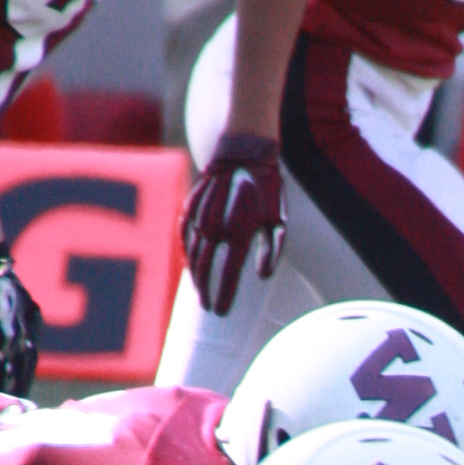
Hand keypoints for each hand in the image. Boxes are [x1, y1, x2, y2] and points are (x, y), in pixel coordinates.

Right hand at [181, 132, 284, 315]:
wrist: (244, 151)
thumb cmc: (267, 188)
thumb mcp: (279, 220)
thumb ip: (272, 251)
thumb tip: (261, 277)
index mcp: (239, 234)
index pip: (228, 276)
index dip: (223, 297)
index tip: (220, 313)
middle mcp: (216, 228)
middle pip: (205, 269)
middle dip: (205, 291)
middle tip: (208, 306)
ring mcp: (200, 217)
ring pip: (191, 254)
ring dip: (195, 275)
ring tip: (199, 290)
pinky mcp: (191, 206)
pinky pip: (184, 235)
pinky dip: (185, 251)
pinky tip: (189, 262)